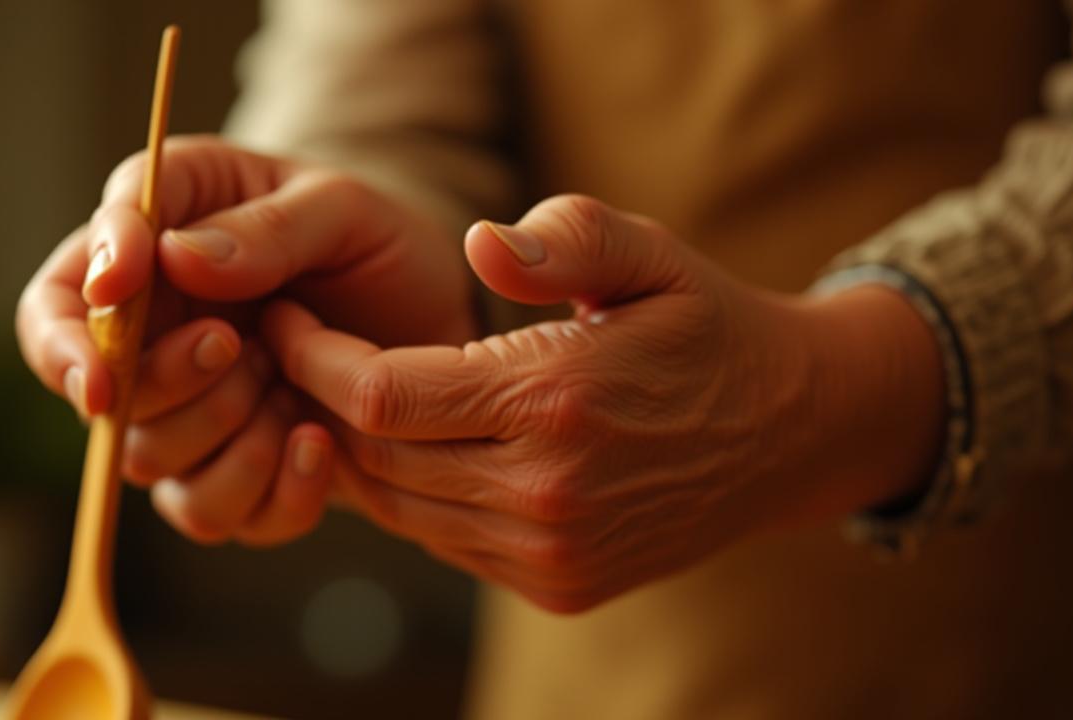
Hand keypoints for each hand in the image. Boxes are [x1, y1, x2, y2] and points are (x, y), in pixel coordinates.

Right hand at [15, 135, 473, 544]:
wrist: (433, 308)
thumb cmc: (372, 239)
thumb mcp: (338, 206)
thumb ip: (263, 227)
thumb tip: (172, 258)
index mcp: (152, 254)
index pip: (56, 303)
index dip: (64, 332)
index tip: (111, 325)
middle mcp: (156, 342)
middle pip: (99, 399)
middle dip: (163, 380)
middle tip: (236, 343)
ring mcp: (194, 417)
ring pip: (151, 465)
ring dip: (222, 432)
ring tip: (291, 385)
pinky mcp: (241, 475)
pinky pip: (222, 517)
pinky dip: (270, 491)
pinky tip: (318, 443)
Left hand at [263, 194, 945, 611]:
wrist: (789, 433)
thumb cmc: (706, 328)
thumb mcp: (653, 254)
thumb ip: (567, 237)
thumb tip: (476, 245)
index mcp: (555, 403)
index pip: (379, 394)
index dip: (311, 355)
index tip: (284, 317)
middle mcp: (545, 495)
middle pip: (373, 456)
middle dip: (319, 400)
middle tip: (299, 348)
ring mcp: (549, 554)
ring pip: (397, 507)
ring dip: (359, 451)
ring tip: (349, 390)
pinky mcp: (555, 587)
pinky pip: (440, 539)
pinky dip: (412, 492)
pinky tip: (420, 442)